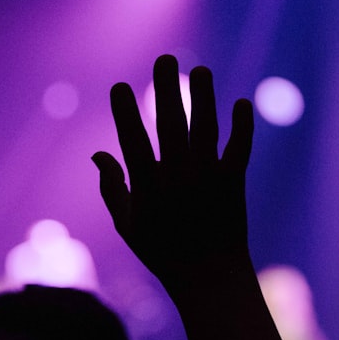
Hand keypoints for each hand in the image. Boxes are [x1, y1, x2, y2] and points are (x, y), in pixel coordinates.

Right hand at [92, 55, 254, 295]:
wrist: (209, 280)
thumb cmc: (162, 252)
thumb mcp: (127, 224)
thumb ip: (111, 187)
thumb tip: (97, 153)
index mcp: (148, 186)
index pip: (132, 140)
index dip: (123, 112)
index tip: (118, 86)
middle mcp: (178, 177)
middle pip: (170, 124)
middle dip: (167, 89)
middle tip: (166, 60)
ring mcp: (207, 178)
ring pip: (205, 129)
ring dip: (204, 98)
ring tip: (202, 72)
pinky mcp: (234, 183)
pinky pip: (239, 148)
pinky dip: (242, 126)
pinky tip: (240, 103)